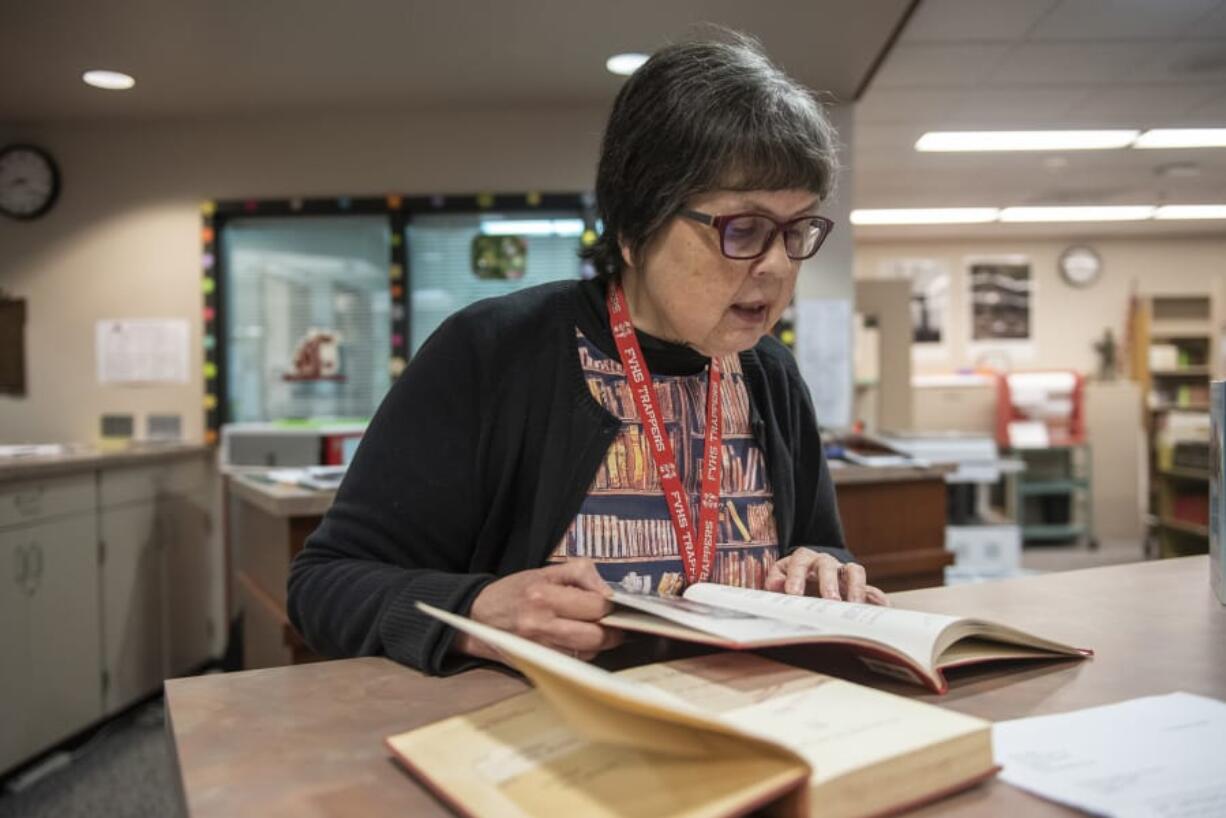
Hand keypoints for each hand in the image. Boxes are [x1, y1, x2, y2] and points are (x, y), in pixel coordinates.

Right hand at [454, 559, 624, 662]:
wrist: (476, 615)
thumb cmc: (514, 591)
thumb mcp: (544, 571)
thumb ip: (580, 573)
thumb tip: (609, 592)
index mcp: (544, 595)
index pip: (596, 605)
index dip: (611, 606)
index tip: (613, 605)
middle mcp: (541, 624)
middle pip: (596, 635)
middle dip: (611, 630)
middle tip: (613, 624)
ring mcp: (538, 647)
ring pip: (587, 653)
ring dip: (598, 644)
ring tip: (595, 632)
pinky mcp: (536, 663)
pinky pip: (572, 663)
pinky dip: (581, 654)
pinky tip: (577, 643)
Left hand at [765, 547, 889, 605]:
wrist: (812, 578)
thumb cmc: (794, 580)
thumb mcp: (781, 578)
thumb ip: (776, 581)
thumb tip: (774, 585)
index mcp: (804, 559)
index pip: (800, 561)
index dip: (796, 576)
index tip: (793, 593)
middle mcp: (826, 563)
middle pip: (828, 564)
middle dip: (828, 582)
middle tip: (830, 600)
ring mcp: (844, 574)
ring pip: (853, 571)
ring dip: (854, 587)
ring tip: (854, 606)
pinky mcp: (859, 587)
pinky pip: (872, 590)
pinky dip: (877, 599)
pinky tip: (882, 609)